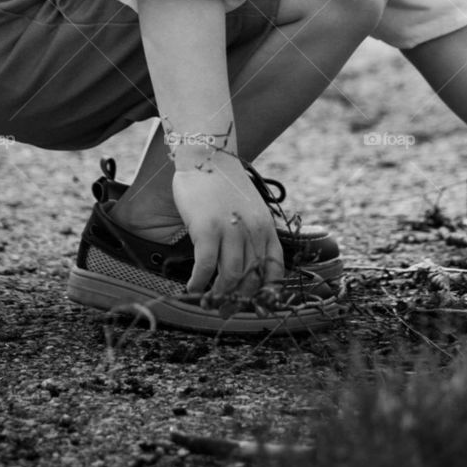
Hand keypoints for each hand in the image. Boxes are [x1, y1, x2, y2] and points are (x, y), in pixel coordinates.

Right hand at [171, 152, 284, 301]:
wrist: (208, 157)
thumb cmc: (226, 185)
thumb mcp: (251, 209)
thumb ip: (252, 234)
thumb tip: (246, 266)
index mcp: (266, 227)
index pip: (274, 268)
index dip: (266, 292)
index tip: (254, 303)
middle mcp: (252, 231)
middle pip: (251, 278)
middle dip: (238, 299)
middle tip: (224, 308)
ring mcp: (230, 230)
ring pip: (230, 277)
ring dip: (218, 295)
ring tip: (208, 301)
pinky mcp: (207, 229)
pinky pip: (205, 266)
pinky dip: (199, 282)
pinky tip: (192, 288)